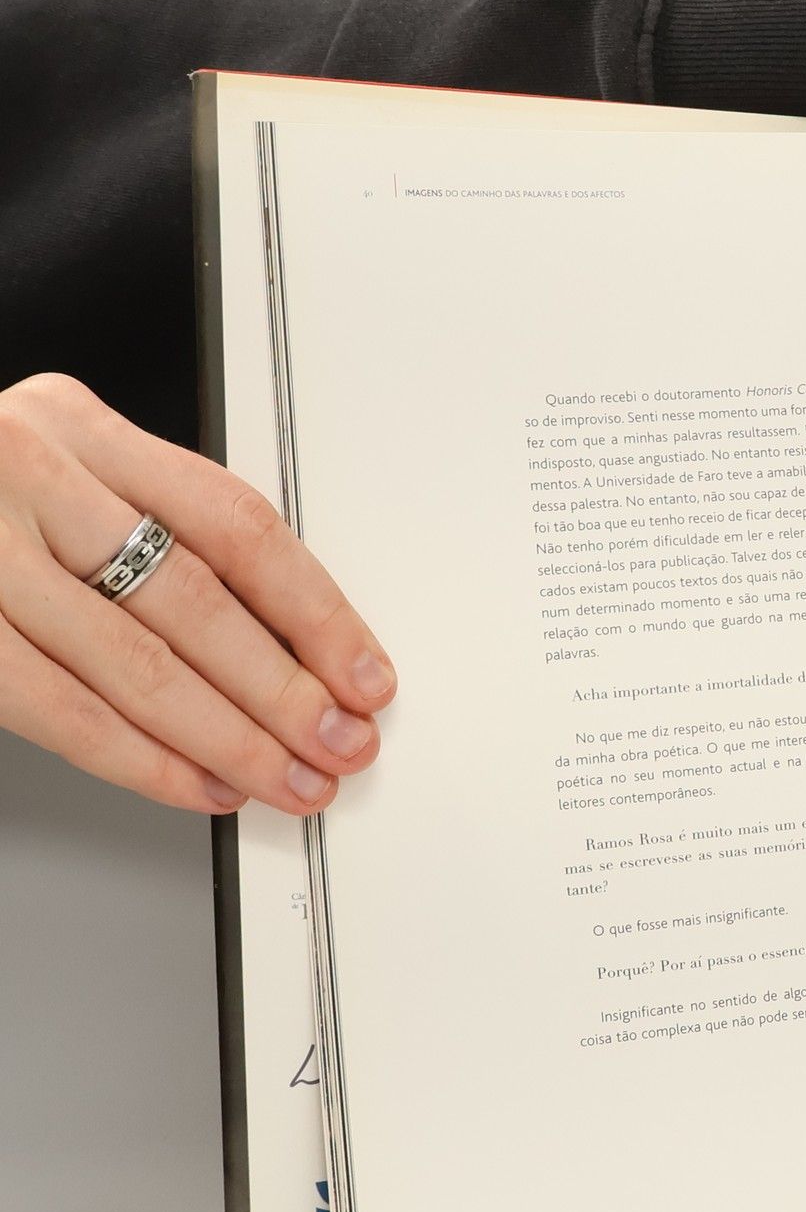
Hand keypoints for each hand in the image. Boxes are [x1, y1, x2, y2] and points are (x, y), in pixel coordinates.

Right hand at [0, 374, 395, 814]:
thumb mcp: (61, 473)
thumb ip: (154, 533)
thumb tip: (291, 647)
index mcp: (79, 426)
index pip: (237, 525)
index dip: (316, 612)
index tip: (366, 675)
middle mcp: (25, 472)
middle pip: (194, 601)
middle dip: (285, 691)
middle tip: (341, 743)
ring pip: (135, 664)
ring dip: (230, 740)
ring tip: (290, 778)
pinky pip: (59, 709)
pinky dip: (143, 761)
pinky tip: (202, 786)